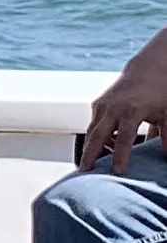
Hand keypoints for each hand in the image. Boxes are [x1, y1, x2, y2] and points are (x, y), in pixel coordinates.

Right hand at [82, 25, 166, 172]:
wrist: (148, 70)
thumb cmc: (159, 93)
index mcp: (131, 111)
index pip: (124, 138)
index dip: (120, 156)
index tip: (117, 172)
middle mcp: (113, 108)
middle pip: (98, 136)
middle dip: (90, 155)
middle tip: (83, 172)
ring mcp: (103, 106)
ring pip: (91, 132)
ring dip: (89, 149)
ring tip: (88, 167)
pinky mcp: (98, 105)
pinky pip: (94, 125)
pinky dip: (96, 138)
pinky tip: (105, 148)